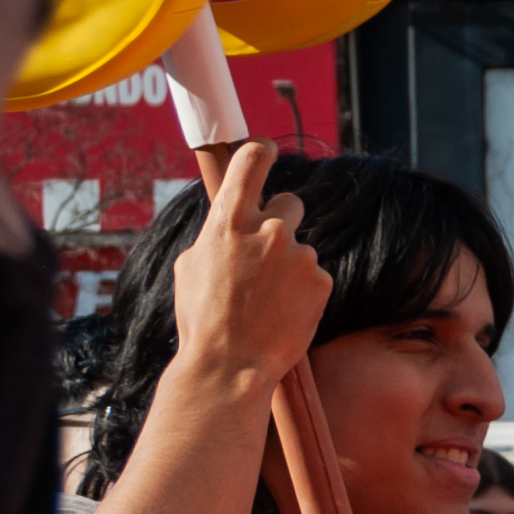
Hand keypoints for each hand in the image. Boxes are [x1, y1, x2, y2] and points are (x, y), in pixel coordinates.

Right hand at [169, 140, 330, 391]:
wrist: (230, 363)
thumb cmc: (202, 316)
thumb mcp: (192, 263)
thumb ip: (217, 232)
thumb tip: (229, 216)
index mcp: (228, 220)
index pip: (251, 161)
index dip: (261, 151)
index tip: (266, 150)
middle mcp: (268, 229)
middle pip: (289, 203)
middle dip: (280, 221)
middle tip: (264, 254)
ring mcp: (299, 255)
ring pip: (299, 247)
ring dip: (288, 264)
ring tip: (266, 298)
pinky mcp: (321, 280)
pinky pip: (314, 274)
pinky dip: (303, 289)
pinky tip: (283, 311)